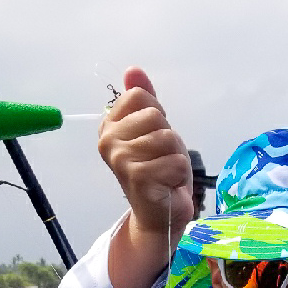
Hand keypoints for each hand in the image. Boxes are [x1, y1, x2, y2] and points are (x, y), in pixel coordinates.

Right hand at [99, 67, 192, 287]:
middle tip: (161, 161)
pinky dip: (179, 176)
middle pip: (156, 116)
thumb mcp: (152, 130)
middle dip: (169, 139)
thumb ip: (143, 100)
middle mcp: (109, 141)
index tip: (152, 140)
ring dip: (176, 158)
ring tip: (165, 174)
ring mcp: (122, 160)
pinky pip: (176, 162)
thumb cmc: (157, 173)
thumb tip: (132, 69)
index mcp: (108, 126)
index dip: (157, 116)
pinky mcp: (138, 178)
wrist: (158, 217)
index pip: (141, 97)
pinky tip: (168, 187)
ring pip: (168, 138)